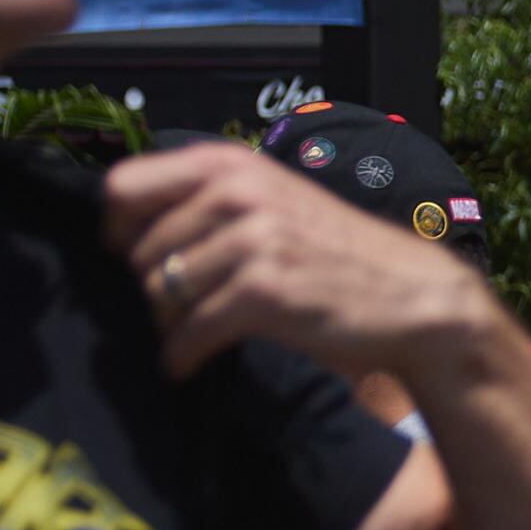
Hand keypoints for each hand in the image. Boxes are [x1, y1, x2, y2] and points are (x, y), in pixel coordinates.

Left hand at [103, 139, 496, 385]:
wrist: (415, 297)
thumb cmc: (340, 253)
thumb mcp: (276, 200)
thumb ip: (211, 199)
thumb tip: (129, 231)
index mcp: (230, 165)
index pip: (124, 187)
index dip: (115, 229)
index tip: (128, 256)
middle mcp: (237, 194)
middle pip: (139, 249)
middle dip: (149, 286)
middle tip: (176, 309)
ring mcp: (252, 242)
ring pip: (160, 291)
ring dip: (167, 323)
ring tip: (187, 334)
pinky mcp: (264, 293)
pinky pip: (191, 329)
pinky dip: (181, 354)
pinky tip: (186, 364)